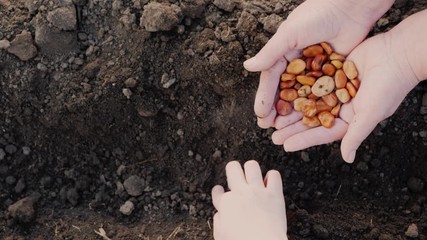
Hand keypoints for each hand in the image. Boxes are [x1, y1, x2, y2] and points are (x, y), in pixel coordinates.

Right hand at [212, 161, 286, 239]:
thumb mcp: (220, 235)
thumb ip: (219, 220)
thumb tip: (220, 213)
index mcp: (226, 203)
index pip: (217, 191)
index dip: (218, 192)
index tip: (221, 192)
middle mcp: (241, 193)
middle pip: (233, 167)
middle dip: (233, 170)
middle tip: (236, 177)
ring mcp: (258, 191)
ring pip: (252, 165)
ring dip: (251, 170)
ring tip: (253, 177)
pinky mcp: (274, 194)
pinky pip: (274, 175)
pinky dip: (272, 177)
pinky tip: (270, 183)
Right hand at [244, 0, 393, 127]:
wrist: (351, 6)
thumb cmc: (317, 16)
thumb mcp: (289, 34)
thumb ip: (270, 53)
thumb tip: (247, 67)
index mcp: (284, 52)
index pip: (271, 79)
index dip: (264, 97)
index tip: (260, 114)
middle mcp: (297, 62)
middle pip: (284, 90)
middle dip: (276, 109)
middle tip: (268, 127)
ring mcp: (315, 69)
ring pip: (301, 95)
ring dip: (293, 111)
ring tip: (285, 128)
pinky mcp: (332, 72)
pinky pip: (321, 92)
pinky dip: (315, 106)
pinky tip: (309, 120)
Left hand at [271, 31, 419, 161]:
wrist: (398, 53)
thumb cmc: (389, 86)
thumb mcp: (370, 114)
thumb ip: (356, 135)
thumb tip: (348, 158)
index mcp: (350, 118)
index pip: (322, 132)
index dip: (303, 139)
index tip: (285, 145)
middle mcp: (341, 105)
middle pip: (311, 118)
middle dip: (292, 126)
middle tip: (272, 133)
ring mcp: (336, 88)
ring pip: (308, 99)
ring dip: (292, 107)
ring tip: (273, 115)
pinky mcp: (332, 71)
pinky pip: (312, 80)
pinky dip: (298, 85)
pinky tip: (282, 90)